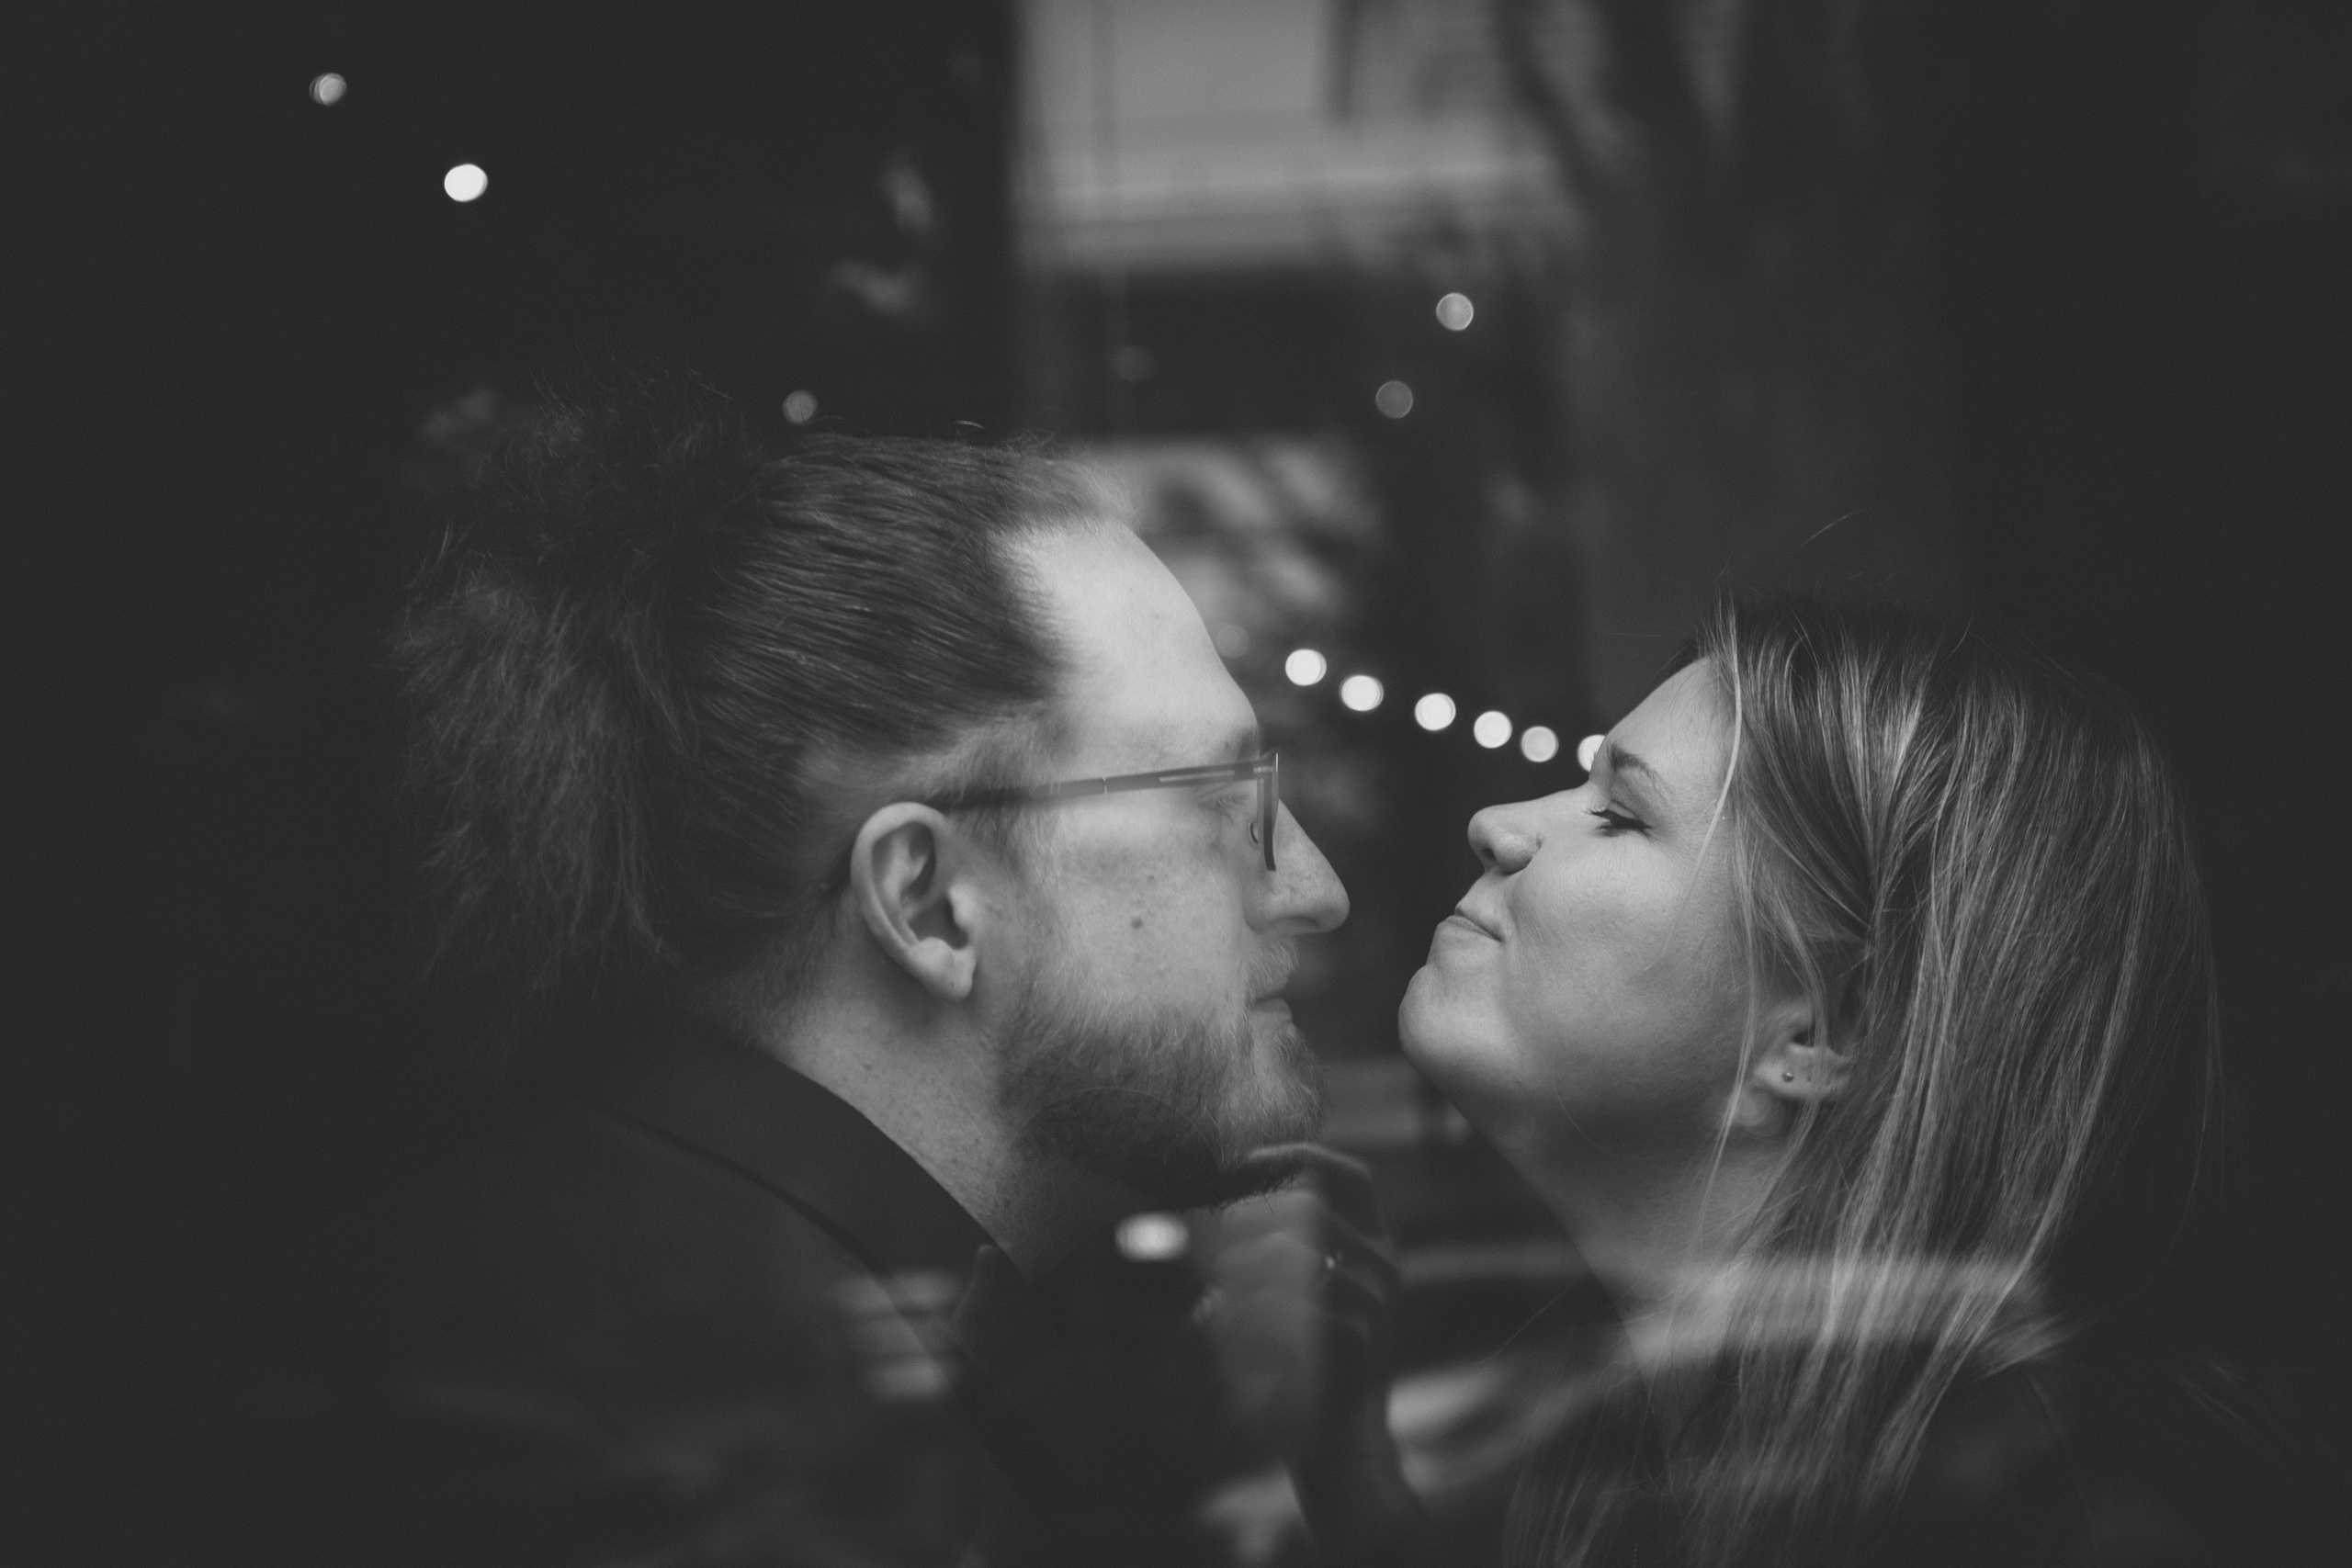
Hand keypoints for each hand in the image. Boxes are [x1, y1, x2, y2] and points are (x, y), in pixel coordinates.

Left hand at [1221, 1144, 1439, 1567]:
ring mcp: (1375, 1303)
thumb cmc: (1309, 1369)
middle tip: (1205, 1244)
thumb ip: (1279, 1251)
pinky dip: (1246, 1316)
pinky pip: (1288, 1306)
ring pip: (1293, 1253)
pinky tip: (1228, 1338)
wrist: (1341, 1450)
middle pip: (1310, 1207)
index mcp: (1376, 1248)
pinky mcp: (1358, 1340)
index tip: (1245, 1161)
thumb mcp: (1301, 1299)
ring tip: (1212, 1301)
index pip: (1351, 1175)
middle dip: (1248, 1217)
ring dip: (1238, 1270)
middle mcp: (1384, 1267)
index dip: (1299, 1156)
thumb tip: (1219, 1206)